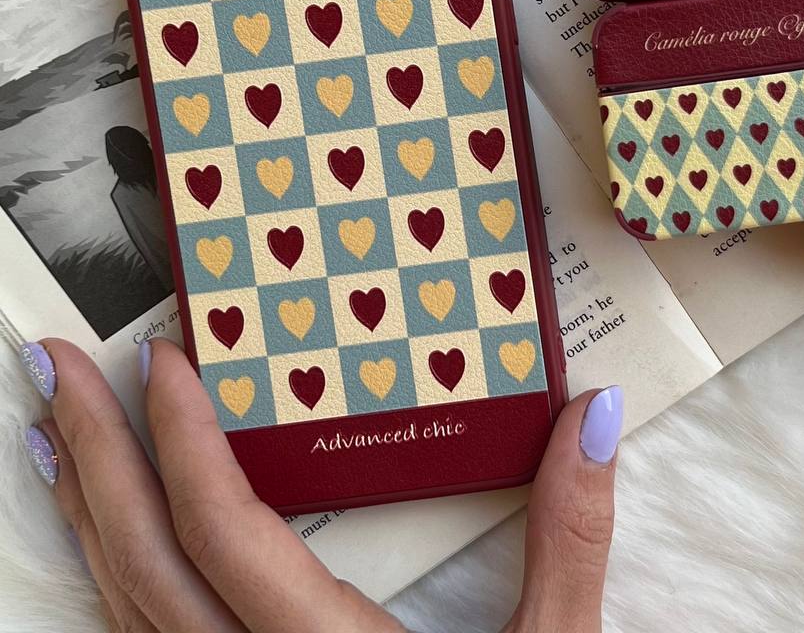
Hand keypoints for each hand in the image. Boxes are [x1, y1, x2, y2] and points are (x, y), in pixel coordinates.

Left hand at [21, 338, 619, 631]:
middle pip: (145, 563)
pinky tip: (103, 533)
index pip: (227, 535)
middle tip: (53, 365)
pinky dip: (107, 573)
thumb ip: (569, 538)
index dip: (186, 440)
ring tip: (56, 428)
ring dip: (84, 508)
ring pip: (122, 608)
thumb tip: (589, 413)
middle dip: (95, 454)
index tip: (165, 357)